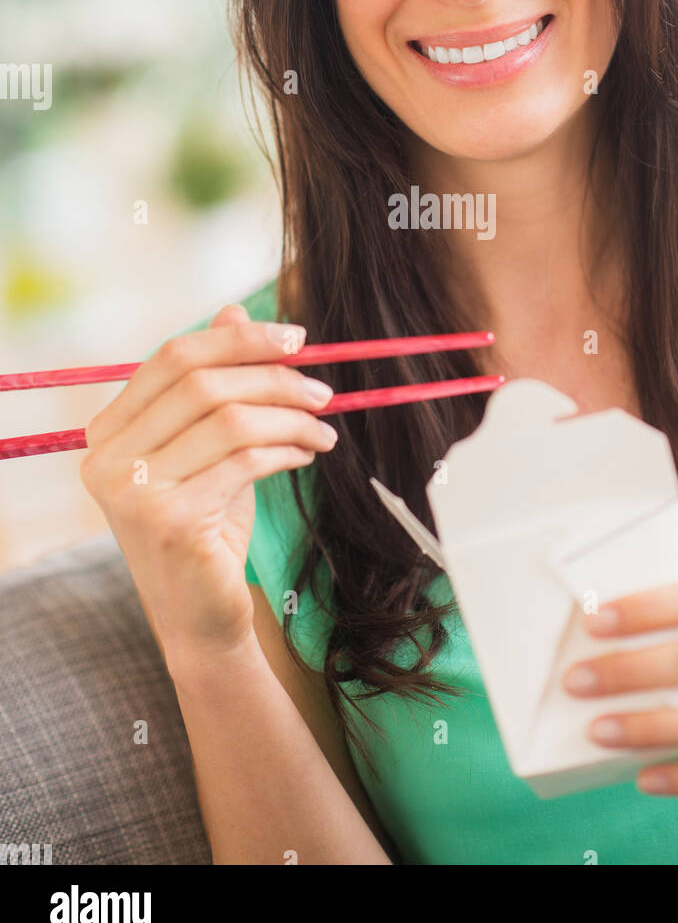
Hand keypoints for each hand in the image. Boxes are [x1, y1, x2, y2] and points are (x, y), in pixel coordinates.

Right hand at [79, 304, 338, 667]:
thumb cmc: (207, 525)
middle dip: (275, 377)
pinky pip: (245, 461)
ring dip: (291, 417)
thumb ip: (214, 383)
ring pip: (230, 420)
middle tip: (324, 391)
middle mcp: (108, 458)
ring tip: (323, 429)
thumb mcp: (210, 446)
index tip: (296, 338)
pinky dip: (287, 449)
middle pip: (203, 383)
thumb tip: (233, 307)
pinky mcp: (172, 521)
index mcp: (108, 430)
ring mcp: (134, 492)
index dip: (238, 338)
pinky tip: (307, 454)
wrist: (201, 616)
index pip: (174, 357)